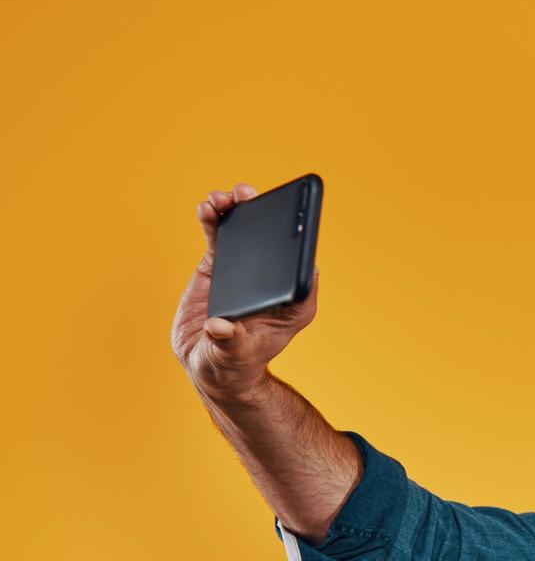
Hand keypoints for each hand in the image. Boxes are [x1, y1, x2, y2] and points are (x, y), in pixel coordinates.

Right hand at [170, 182, 319, 401]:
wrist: (209, 364)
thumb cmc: (233, 363)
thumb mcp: (234, 356)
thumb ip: (229, 341)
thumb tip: (220, 327)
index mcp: (294, 303)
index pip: (302, 267)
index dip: (297, 241)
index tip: (289, 217)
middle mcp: (275, 281)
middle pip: (275, 241)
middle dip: (264, 214)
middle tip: (248, 195)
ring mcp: (248, 269)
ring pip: (247, 232)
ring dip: (237, 210)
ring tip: (222, 198)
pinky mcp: (221, 265)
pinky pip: (221, 236)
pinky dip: (214, 220)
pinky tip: (207, 207)